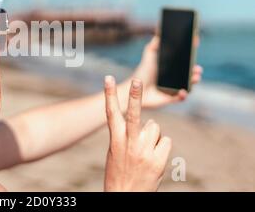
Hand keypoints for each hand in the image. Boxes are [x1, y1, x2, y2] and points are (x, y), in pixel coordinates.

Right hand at [104, 76, 170, 191]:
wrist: (125, 196)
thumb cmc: (120, 171)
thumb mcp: (115, 151)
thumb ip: (129, 135)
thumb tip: (150, 123)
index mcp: (115, 140)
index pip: (111, 113)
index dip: (109, 94)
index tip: (108, 78)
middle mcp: (129, 144)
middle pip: (133, 115)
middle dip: (135, 96)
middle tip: (137, 81)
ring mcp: (144, 152)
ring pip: (155, 127)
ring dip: (153, 134)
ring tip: (146, 149)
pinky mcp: (158, 161)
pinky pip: (166, 141)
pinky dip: (162, 146)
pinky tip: (154, 157)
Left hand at [132, 36, 202, 108]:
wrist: (134, 89)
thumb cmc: (142, 73)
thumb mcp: (148, 57)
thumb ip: (154, 46)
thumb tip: (159, 32)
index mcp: (172, 67)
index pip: (185, 61)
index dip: (191, 55)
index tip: (196, 45)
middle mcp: (175, 78)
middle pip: (190, 73)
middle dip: (196, 70)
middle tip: (197, 67)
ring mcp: (174, 88)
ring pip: (189, 85)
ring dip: (194, 81)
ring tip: (195, 77)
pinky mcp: (171, 98)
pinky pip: (180, 98)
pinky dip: (183, 95)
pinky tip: (182, 91)